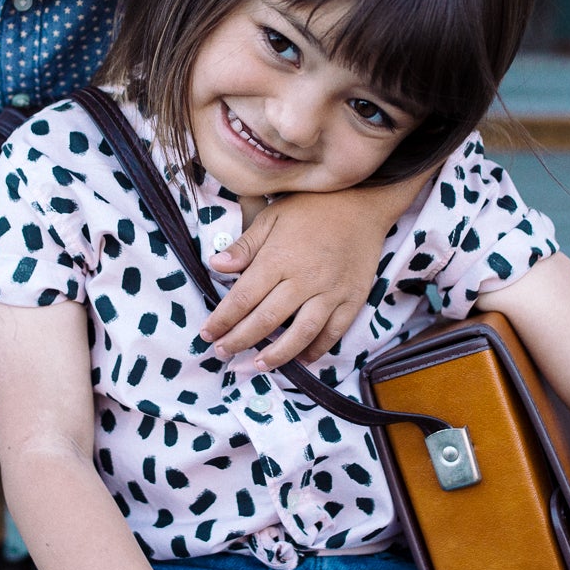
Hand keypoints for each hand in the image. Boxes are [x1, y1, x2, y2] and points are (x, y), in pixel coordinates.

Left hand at [201, 189, 404, 366]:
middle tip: (222, 352)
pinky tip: (301, 359)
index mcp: (278, 258)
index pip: (243, 297)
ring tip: (258, 365)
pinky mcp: (352, 298)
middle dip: (240, 340)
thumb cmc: (311, 208)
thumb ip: (245, 245)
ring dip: (277, 354)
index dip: (223, 319)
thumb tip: (215, 265)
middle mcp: (304, 279)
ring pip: (301, 333)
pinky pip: (334, 331)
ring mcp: (331, 291)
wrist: (362, 203)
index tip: (207, 334)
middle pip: (266, 320)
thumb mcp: (272, 217)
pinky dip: (317, 349)